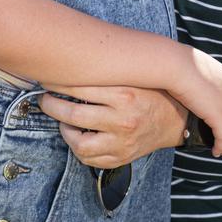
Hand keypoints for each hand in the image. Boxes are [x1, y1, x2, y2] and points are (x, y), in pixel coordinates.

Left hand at [40, 85, 186, 167]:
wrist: (177, 119)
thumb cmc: (152, 91)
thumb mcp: (133, 76)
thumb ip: (107, 71)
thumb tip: (73, 62)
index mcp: (124, 94)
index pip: (80, 88)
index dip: (58, 83)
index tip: (47, 79)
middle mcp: (122, 119)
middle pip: (74, 115)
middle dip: (52, 106)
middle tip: (45, 99)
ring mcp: (121, 142)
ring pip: (79, 143)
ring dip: (64, 130)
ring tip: (61, 120)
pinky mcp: (121, 157)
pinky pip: (91, 159)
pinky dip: (78, 149)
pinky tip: (76, 136)